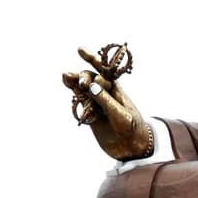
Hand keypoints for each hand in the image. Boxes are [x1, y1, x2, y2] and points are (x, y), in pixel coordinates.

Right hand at [61, 47, 153, 161]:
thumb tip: (91, 86)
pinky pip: (80, 100)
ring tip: (65, 76)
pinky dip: (74, 93)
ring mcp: (96, 103)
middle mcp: (104, 93)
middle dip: (85, 77)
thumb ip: (105, 100)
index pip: (102, 70)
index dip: (92, 59)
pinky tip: (68, 85)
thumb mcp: (120, 114)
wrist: (131, 148)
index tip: (80, 50)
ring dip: (74, 81)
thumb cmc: (131, 128)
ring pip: (82, 88)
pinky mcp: (90, 114)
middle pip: (90, 78)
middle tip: (83, 84)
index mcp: (116, 89)